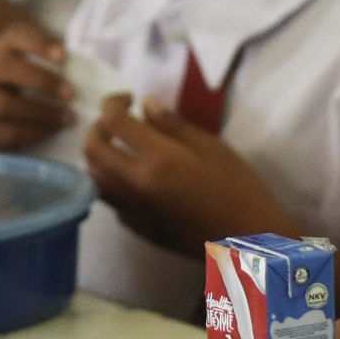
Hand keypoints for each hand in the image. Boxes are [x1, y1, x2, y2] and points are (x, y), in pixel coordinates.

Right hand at [0, 20, 74, 151]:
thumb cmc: (24, 94)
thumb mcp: (35, 74)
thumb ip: (53, 68)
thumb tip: (84, 72)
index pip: (14, 35)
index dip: (39, 42)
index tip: (64, 56)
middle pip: (3, 66)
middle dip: (42, 80)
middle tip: (71, 95)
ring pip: (3, 104)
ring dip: (42, 113)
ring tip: (67, 119)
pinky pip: (3, 132)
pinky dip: (32, 132)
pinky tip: (49, 131)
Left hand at [84, 97, 294, 257]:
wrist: (247, 240)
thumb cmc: (239, 187)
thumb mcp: (212, 146)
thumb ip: (173, 125)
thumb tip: (145, 105)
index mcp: (158, 159)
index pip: (114, 121)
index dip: (113, 102)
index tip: (128, 98)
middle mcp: (136, 185)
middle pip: (91, 150)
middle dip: (97, 127)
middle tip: (118, 120)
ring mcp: (134, 210)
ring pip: (94, 179)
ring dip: (99, 156)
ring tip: (120, 146)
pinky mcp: (138, 228)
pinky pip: (111, 201)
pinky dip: (112, 182)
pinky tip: (134, 176)